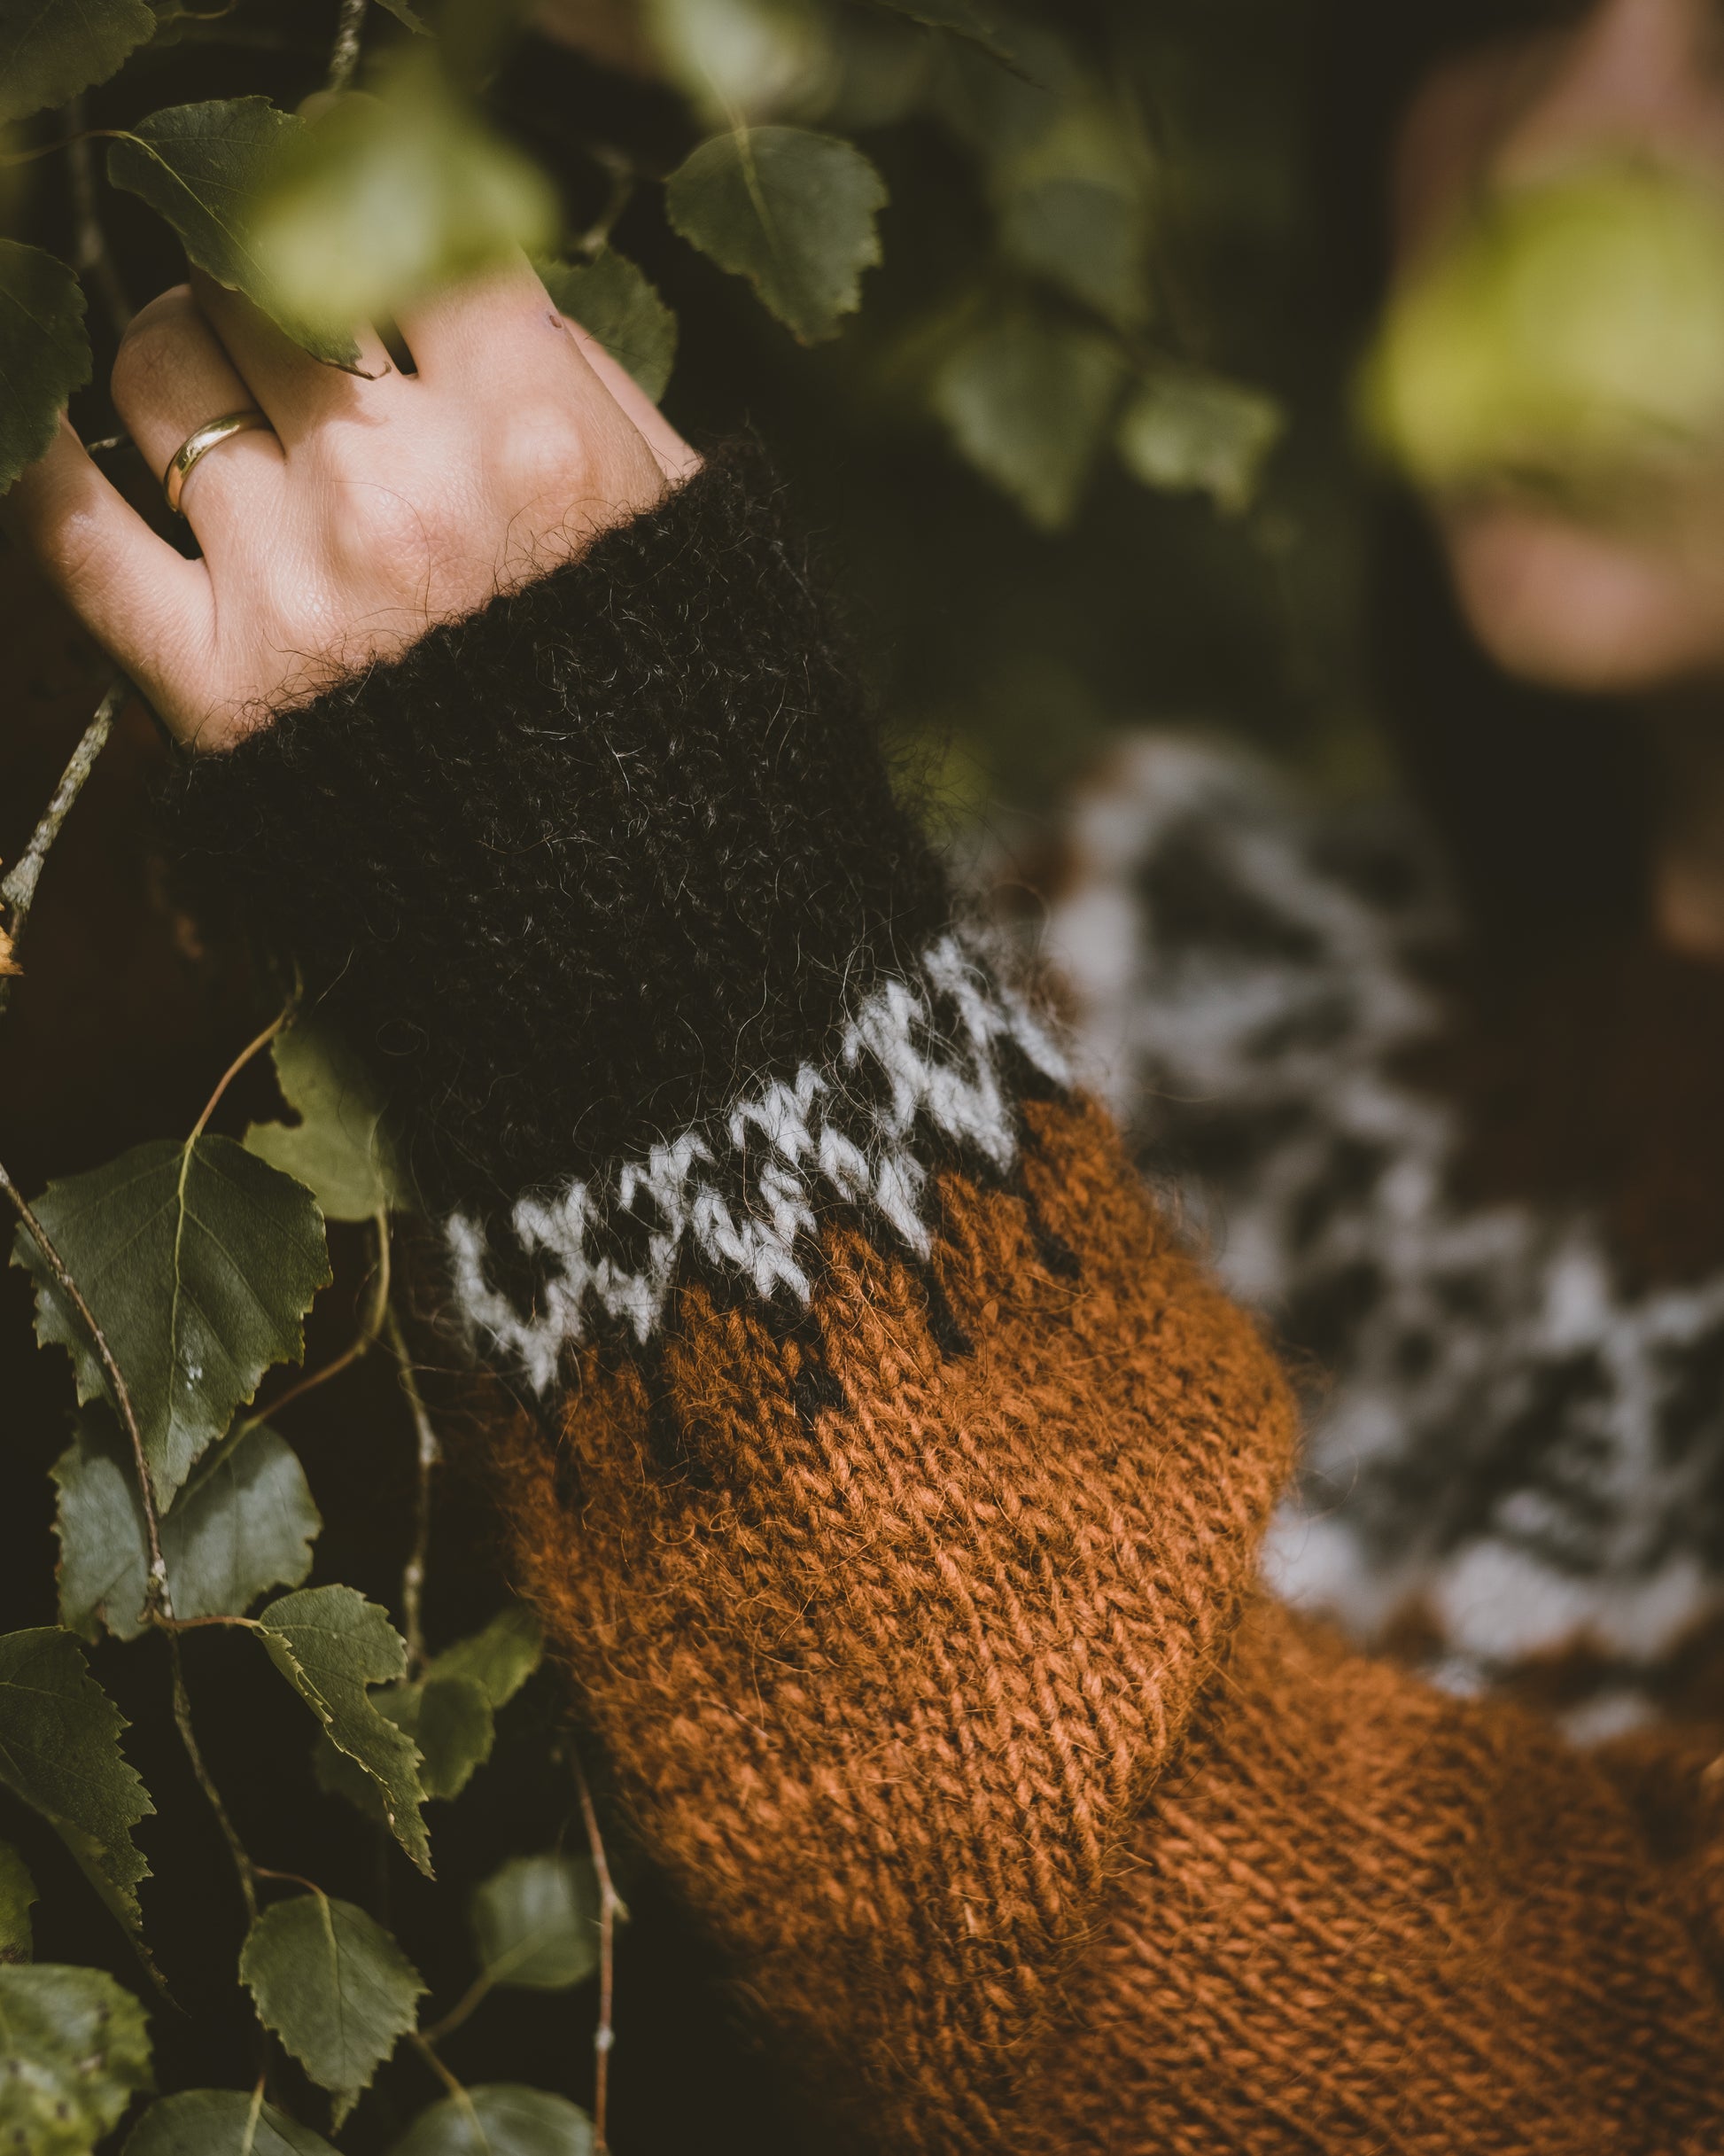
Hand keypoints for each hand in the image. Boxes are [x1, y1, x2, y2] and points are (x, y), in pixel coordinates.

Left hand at [6, 255, 696, 749]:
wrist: (627, 914)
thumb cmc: (667, 719)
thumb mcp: (685, 534)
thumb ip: (589, 392)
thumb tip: (472, 300)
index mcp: (542, 447)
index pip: (422, 245)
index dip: (396, 241)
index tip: (383, 277)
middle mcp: (410, 499)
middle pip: (264, 281)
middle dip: (268, 289)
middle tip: (278, 330)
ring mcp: (301, 589)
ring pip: (157, 370)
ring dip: (171, 357)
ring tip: (202, 393)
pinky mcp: (216, 687)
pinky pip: (75, 526)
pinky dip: (64, 473)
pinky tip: (90, 457)